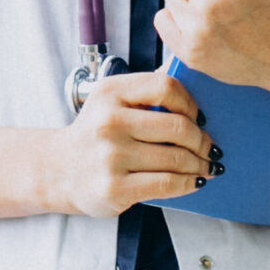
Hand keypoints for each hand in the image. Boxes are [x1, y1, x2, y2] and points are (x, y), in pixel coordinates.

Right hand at [37, 71, 217, 217]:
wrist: (59, 170)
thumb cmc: (95, 135)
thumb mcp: (110, 101)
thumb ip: (145, 91)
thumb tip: (191, 82)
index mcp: (110, 92)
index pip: (166, 87)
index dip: (191, 104)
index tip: (199, 117)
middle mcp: (108, 121)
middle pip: (178, 126)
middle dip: (202, 140)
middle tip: (210, 147)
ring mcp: (111, 156)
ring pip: (177, 158)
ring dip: (200, 164)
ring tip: (205, 166)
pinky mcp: (115, 187)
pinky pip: (166, 183)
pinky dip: (188, 183)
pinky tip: (194, 181)